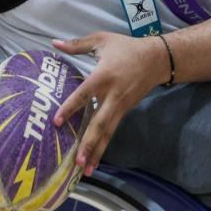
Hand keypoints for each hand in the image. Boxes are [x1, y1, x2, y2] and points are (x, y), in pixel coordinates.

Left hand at [51, 32, 162, 176]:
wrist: (156, 59)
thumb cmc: (126, 48)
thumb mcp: (102, 40)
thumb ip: (77, 44)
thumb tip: (54, 42)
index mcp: (103, 76)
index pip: (84, 95)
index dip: (70, 108)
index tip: (57, 122)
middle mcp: (112, 96)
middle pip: (99, 123)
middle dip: (88, 143)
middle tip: (77, 161)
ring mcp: (120, 106)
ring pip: (107, 133)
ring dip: (97, 152)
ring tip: (85, 170)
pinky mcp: (125, 112)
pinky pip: (112, 131)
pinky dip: (103, 146)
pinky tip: (94, 160)